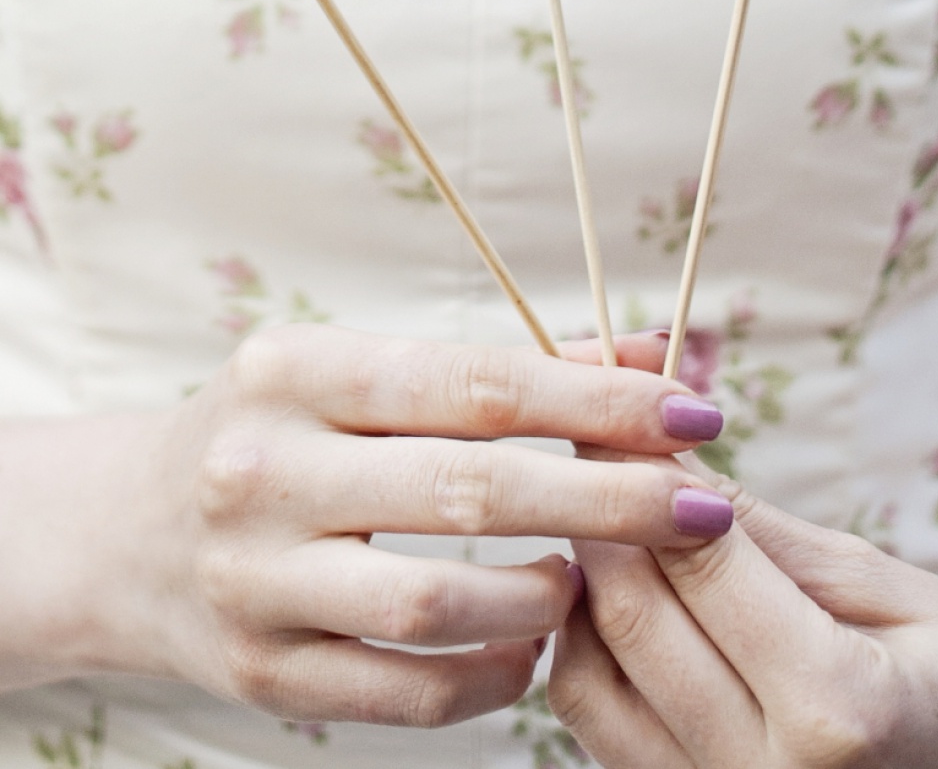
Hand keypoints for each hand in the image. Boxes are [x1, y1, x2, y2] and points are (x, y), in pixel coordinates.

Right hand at [0, 325, 730, 726]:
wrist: (126, 529)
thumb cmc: (279, 434)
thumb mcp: (364, 376)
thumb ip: (507, 370)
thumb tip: (649, 356)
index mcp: (295, 370)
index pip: (473, 382)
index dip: (596, 398)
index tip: (692, 412)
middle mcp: (263, 467)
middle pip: (468, 488)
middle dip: (606, 497)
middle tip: (702, 507)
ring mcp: (252, 577)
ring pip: (433, 601)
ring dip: (544, 597)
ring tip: (592, 580)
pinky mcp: (256, 672)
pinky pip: (400, 691)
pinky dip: (487, 677)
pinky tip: (531, 650)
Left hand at [549, 468, 937, 766]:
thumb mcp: (885, 590)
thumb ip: (763, 532)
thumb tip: (659, 453)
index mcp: (834, 709)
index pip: (697, 566)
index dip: (647, 476)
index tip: (618, 417)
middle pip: (628, 618)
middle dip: (601, 517)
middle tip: (594, 448)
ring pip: (586, 678)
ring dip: (582, 585)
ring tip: (609, 523)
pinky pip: (594, 729)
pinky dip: (587, 651)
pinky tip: (617, 599)